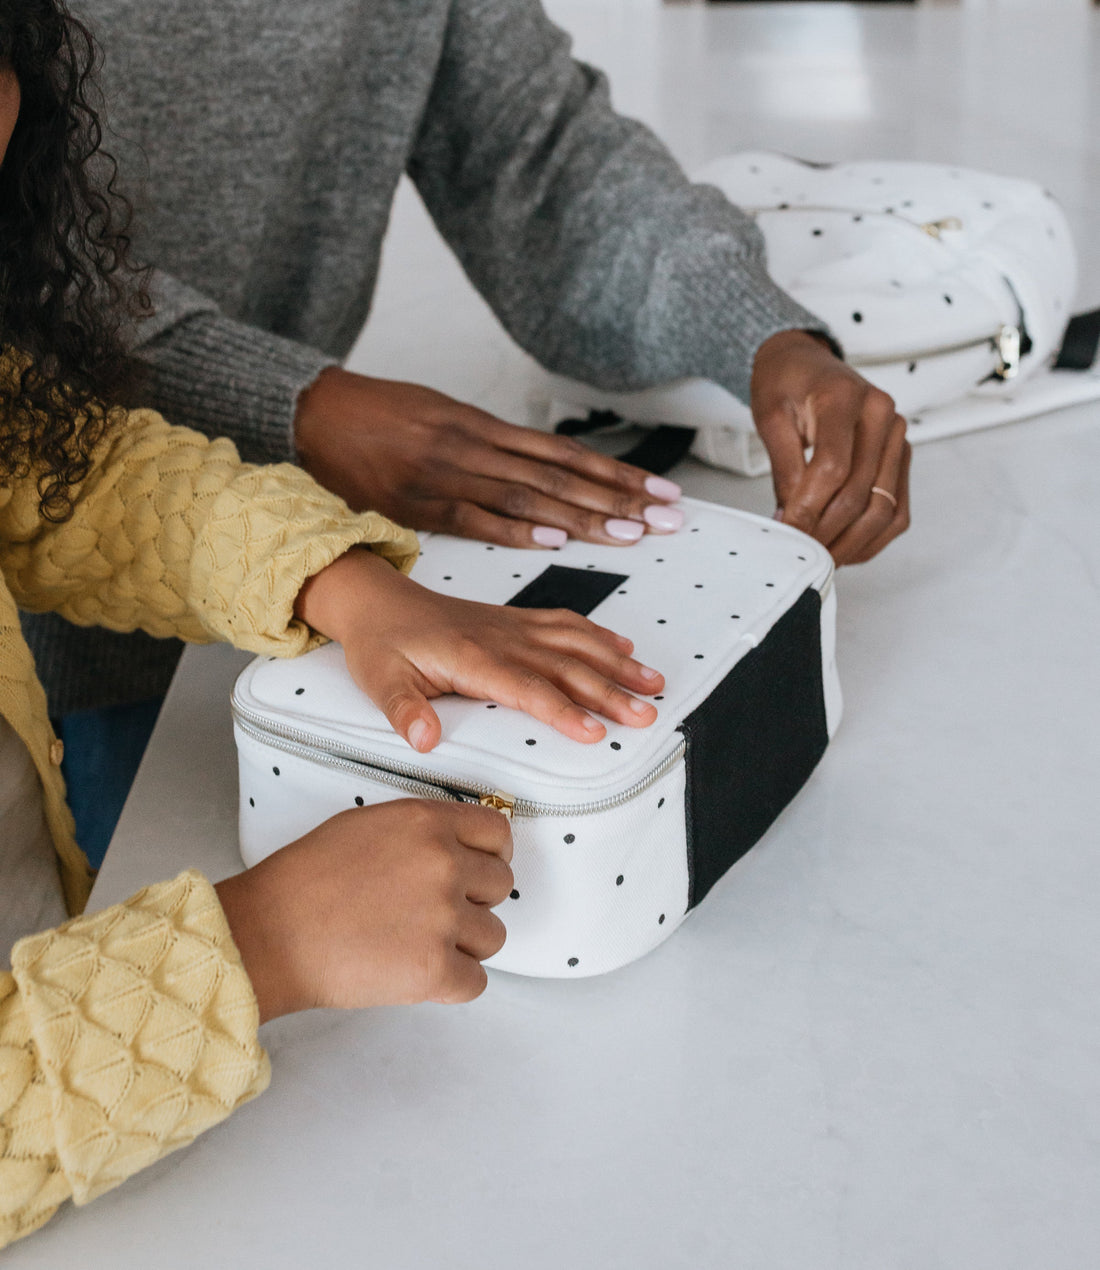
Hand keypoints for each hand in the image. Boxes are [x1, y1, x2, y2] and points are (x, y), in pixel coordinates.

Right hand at [215, 800, 513, 1021]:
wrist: (268, 934)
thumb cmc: (305, 881)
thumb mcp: (368, 825)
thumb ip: (421, 832)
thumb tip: (459, 848)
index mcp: (427, 823)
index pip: (498, 833)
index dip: (492, 855)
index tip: (480, 869)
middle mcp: (443, 864)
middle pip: (501, 885)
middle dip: (474, 901)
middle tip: (435, 913)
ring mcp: (442, 918)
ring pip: (494, 936)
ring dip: (465, 945)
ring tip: (419, 944)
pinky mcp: (434, 969)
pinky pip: (477, 982)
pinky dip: (452, 985)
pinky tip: (419, 974)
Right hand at [294, 368, 683, 547]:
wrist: (317, 414)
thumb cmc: (379, 416)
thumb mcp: (442, 415)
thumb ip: (488, 444)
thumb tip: (536, 470)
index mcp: (483, 426)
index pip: (565, 454)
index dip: (615, 473)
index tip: (658, 490)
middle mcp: (475, 447)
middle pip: (560, 476)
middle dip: (618, 498)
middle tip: (666, 517)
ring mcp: (448, 474)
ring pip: (529, 495)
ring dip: (583, 516)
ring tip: (631, 533)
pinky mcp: (420, 503)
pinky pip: (476, 518)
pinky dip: (516, 529)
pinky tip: (555, 538)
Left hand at [295, 548, 663, 751]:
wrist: (379, 600)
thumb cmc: (381, 643)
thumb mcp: (380, 681)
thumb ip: (404, 711)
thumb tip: (424, 739)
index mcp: (472, 657)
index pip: (527, 688)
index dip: (563, 710)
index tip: (595, 731)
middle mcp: (502, 639)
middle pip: (566, 667)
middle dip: (611, 692)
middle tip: (646, 714)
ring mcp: (513, 627)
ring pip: (576, 643)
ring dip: (617, 663)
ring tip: (653, 683)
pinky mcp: (516, 621)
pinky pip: (565, 624)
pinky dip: (599, 635)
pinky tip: (624, 647)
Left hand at [750, 330, 910, 564]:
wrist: (805, 363)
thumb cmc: (786, 384)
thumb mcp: (770, 417)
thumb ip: (784, 468)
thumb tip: (791, 520)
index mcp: (845, 397)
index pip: (833, 467)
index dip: (809, 508)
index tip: (787, 532)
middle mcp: (882, 415)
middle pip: (860, 493)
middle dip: (826, 532)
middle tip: (798, 553)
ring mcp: (897, 437)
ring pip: (885, 508)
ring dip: (852, 543)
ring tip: (819, 558)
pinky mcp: (900, 458)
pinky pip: (897, 510)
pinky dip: (872, 538)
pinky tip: (844, 548)